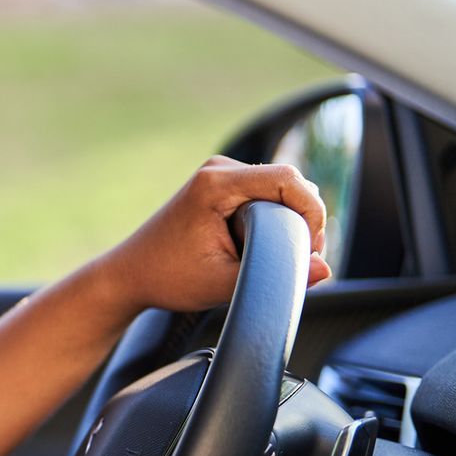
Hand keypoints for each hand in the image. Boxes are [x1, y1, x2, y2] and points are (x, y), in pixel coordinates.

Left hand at [94, 155, 332, 315]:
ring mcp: (219, 174)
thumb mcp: (223, 285)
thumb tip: (325, 270)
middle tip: (297, 260)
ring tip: (277, 257)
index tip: (309, 250)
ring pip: (281, 190)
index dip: (312, 213)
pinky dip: (275, 219)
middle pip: (290, 184)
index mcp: (216, 184)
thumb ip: (276, 278)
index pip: (289, 180)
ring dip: (289, 221)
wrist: (130, 274)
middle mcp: (219, 170)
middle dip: (303, 221)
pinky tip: (263, 247)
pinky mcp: (222, 186)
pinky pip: (267, 195)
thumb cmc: (168, 278)